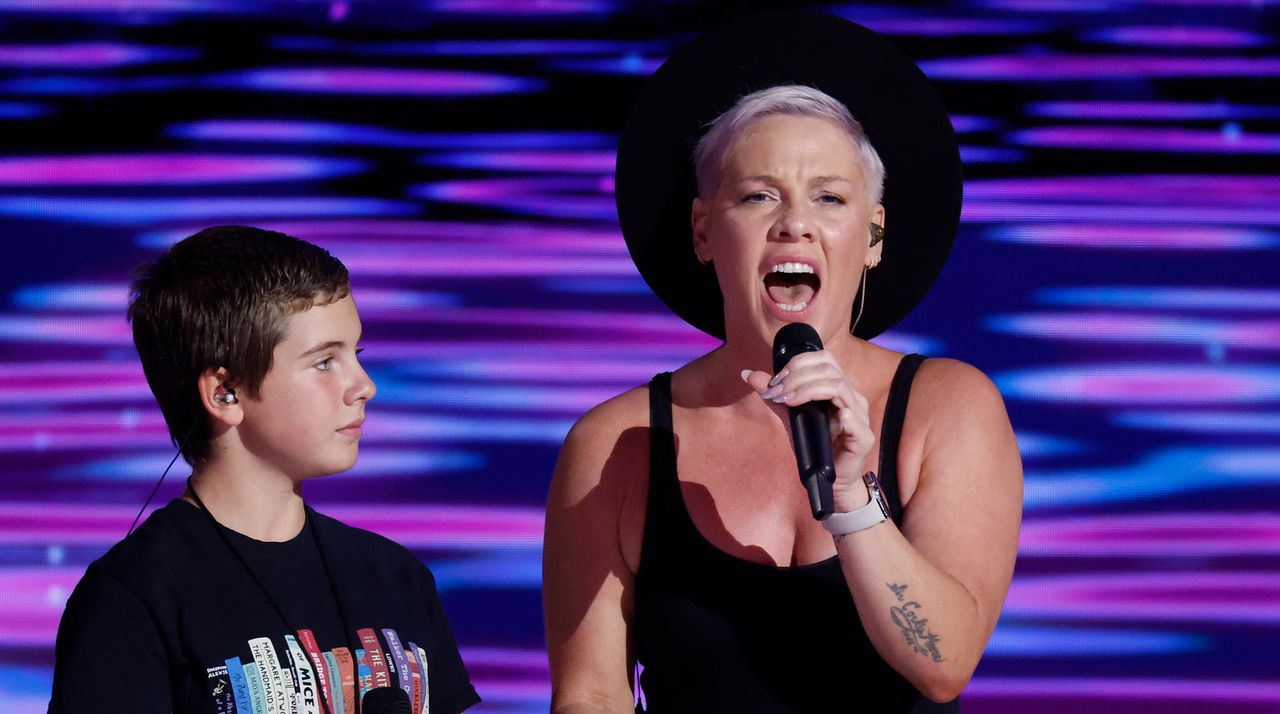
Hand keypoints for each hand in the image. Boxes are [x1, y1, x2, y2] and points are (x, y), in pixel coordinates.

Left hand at [741, 351, 874, 511]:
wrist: (831, 482)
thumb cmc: (816, 447)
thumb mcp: (791, 418)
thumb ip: (774, 396)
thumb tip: (748, 374)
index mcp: (839, 388)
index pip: (824, 359)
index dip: (798, 364)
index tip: (776, 381)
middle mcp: (853, 397)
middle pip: (828, 369)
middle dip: (797, 376)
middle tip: (777, 392)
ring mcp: (860, 416)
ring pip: (838, 387)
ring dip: (808, 390)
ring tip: (788, 400)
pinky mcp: (863, 436)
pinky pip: (851, 418)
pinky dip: (833, 414)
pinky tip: (818, 420)